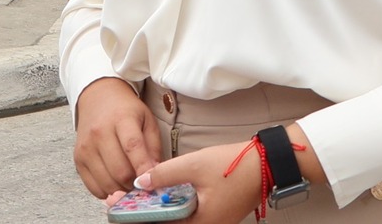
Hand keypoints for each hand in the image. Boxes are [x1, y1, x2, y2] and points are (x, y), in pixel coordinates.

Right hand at [73, 77, 161, 198]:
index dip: (144, 168)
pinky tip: (116, 183)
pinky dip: (108, 192)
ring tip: (130, 182)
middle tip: (143, 183)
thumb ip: (153, 148)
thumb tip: (155, 176)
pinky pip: (94, 188)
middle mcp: (99, 133)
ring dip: (122, 190)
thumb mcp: (147, 120)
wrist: (97, 99)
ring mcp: (86, 148)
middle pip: (119, 171)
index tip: (153, 181)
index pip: (132, 146)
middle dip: (135, 183)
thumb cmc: (126, 111)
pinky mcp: (78, 160)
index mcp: (121, 119)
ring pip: (107, 183)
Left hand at [122, 140, 263, 223]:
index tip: (116, 203)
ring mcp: (211, 222)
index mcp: (200, 223)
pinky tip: (158, 195)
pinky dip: (169, 207)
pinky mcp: (213, 215)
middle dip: (141, 213)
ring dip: (154, 210)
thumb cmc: (234, 166)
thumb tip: (140, 182)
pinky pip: (185, 216)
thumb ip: (165, 174)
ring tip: (134, 195)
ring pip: (174, 221)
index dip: (135, 215)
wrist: (266, 164)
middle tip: (120, 198)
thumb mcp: (194, 165)